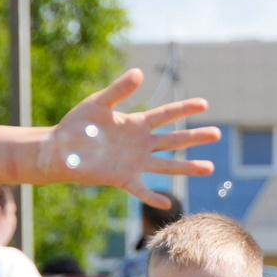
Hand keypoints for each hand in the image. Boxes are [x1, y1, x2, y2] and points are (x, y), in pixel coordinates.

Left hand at [37, 70, 221, 210]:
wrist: (60, 149)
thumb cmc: (77, 124)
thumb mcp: (99, 103)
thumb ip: (119, 90)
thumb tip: (139, 72)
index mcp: (136, 123)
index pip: (166, 114)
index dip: (184, 108)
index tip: (204, 104)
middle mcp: (140, 143)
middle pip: (174, 140)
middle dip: (195, 137)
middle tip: (217, 134)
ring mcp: (134, 162)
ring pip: (167, 165)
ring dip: (188, 167)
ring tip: (210, 168)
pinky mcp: (123, 178)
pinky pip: (142, 189)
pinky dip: (153, 197)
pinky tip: (166, 203)